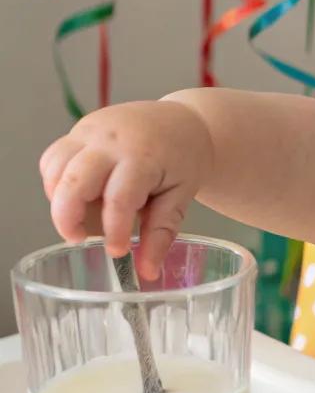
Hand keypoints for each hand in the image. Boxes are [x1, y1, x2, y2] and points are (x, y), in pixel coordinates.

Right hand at [40, 100, 213, 278]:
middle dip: (67, 217)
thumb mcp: (181, 196)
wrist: (183, 120)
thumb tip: (147, 271)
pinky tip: (77, 196)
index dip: (113, 230)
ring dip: (58, 199)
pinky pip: (53, 158)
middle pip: (73, 180)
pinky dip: (56, 182)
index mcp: (143, 156)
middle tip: (79, 239)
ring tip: (81, 217)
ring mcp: (91, 130)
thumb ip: (161, 233)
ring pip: (54, 167)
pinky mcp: (80, 130)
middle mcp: (111, 139)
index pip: (118, 199)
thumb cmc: (183, 159)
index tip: (117, 251)